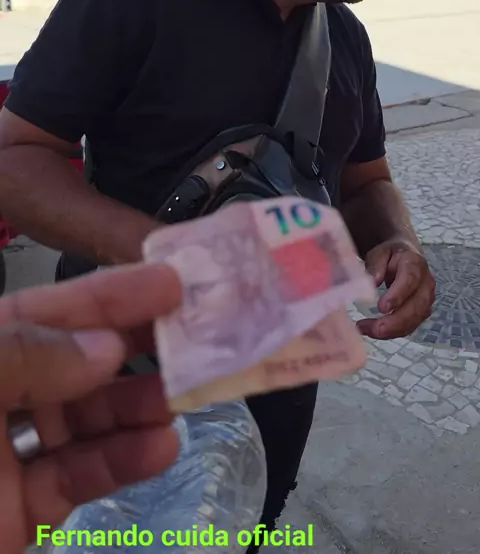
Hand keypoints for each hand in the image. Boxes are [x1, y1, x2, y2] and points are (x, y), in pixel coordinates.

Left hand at [0, 262, 181, 552]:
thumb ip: (24, 356)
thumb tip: (103, 346)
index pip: (51, 308)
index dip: (109, 291)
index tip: (169, 280)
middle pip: (78, 360)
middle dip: (135, 347)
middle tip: (195, 338)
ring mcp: (7, 452)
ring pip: (87, 418)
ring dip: (139, 405)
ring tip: (184, 396)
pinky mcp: (22, 509)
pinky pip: (80, 476)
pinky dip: (122, 461)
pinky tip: (158, 446)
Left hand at [356, 239, 435, 339]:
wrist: (405, 256)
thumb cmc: (390, 255)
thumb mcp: (379, 253)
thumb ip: (376, 265)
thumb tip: (373, 281)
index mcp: (415, 264)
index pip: (410, 280)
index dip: (397, 295)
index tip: (381, 307)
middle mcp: (426, 283)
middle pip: (416, 306)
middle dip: (394, 322)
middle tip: (372, 329)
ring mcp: (426, 299)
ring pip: (414, 320)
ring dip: (391, 330)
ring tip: (365, 329)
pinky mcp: (422, 312)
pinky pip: (410, 326)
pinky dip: (392, 332)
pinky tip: (373, 331)